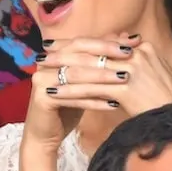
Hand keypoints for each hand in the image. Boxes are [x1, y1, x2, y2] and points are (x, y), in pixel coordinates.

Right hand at [22, 35, 136, 151]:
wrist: (46, 133)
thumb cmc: (69, 104)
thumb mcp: (86, 80)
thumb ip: (100, 59)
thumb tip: (124, 36)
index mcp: (54, 54)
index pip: (81, 42)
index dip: (105, 42)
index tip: (130, 44)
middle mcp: (45, 63)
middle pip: (78, 55)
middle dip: (106, 55)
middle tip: (130, 56)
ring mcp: (41, 80)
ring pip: (77, 75)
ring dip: (102, 76)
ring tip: (124, 77)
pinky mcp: (42, 98)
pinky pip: (73, 98)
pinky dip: (95, 101)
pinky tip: (114, 104)